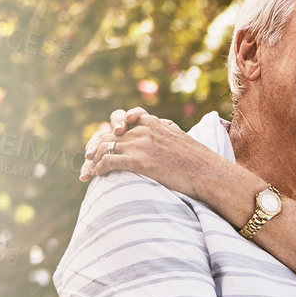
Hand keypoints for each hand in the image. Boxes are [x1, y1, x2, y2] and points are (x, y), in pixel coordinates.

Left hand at [80, 107, 229, 203]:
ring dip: (91, 160)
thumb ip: (167, 131)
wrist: (208, 173)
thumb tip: (165, 128)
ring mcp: (139, 145)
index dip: (110, 132)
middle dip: (95, 146)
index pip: (122, 121)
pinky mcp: (138, 161)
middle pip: (108, 135)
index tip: (105, 142)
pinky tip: (93, 175)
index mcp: (152, 123)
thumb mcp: (181, 138)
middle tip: (87, 158)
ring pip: (104, 148)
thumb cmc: (200, 161)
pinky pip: (107, 161)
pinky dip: (96, 168)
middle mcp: (142, 130)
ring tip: (86, 171)